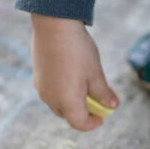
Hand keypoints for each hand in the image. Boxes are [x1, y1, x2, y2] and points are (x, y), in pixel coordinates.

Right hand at [30, 14, 118, 130]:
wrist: (53, 25)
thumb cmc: (78, 51)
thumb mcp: (96, 73)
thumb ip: (103, 93)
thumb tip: (112, 106)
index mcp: (67, 103)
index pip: (79, 124)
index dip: (92, 124)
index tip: (102, 117)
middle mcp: (51, 99)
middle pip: (67, 115)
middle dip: (82, 113)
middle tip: (95, 102)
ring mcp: (41, 87)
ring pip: (57, 103)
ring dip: (71, 101)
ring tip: (84, 86)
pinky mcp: (37, 75)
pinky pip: (50, 90)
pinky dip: (62, 90)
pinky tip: (70, 73)